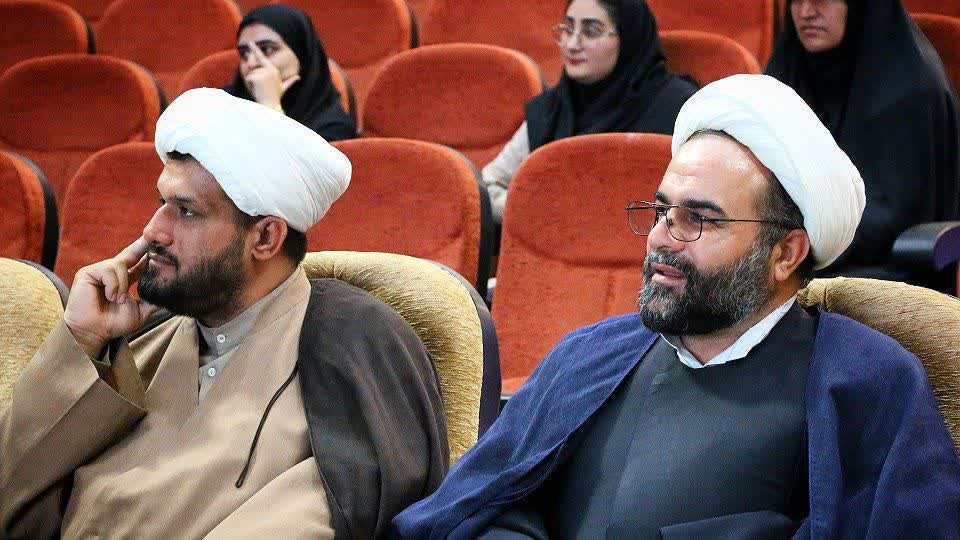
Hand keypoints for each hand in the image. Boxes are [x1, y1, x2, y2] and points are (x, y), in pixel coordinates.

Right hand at [63, 237, 159, 358]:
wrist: (94, 332)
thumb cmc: (114, 323)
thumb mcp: (141, 312)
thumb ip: (154, 302)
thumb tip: (173, 298)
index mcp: (126, 278)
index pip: (141, 260)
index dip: (151, 251)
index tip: (168, 241)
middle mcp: (114, 271)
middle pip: (132, 251)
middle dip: (145, 243)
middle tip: (158, 235)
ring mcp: (100, 271)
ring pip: (120, 265)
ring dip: (123, 285)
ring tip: (119, 300)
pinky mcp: (88, 272)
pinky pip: (108, 270)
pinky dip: (113, 285)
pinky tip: (110, 297)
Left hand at [243, 43, 299, 110]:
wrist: (271, 105)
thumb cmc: (276, 97)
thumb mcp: (283, 88)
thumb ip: (290, 81)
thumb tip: (298, 77)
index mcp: (274, 70)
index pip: (263, 58)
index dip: (255, 49)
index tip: (249, 42)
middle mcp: (270, 70)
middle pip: (254, 68)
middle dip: (254, 77)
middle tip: (261, 87)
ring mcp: (264, 73)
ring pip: (251, 73)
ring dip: (253, 82)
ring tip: (260, 89)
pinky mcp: (257, 77)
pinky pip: (249, 78)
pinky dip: (250, 84)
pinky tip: (257, 90)